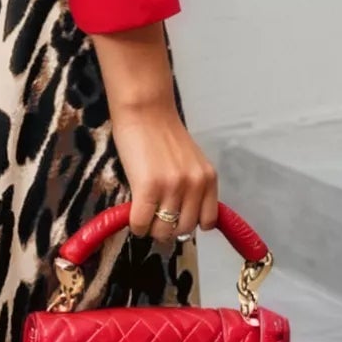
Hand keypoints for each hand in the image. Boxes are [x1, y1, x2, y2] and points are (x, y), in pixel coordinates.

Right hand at [90, 23, 218, 247]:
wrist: (145, 110)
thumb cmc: (162, 134)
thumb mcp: (190, 162)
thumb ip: (192, 186)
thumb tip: (181, 216)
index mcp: (209, 178)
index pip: (207, 221)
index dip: (188, 223)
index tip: (175, 217)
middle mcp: (195, 185)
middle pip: (184, 230)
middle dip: (168, 229)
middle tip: (154, 217)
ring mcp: (173, 187)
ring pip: (164, 231)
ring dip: (151, 229)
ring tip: (143, 215)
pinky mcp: (148, 188)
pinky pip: (142, 223)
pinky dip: (136, 225)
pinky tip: (132, 215)